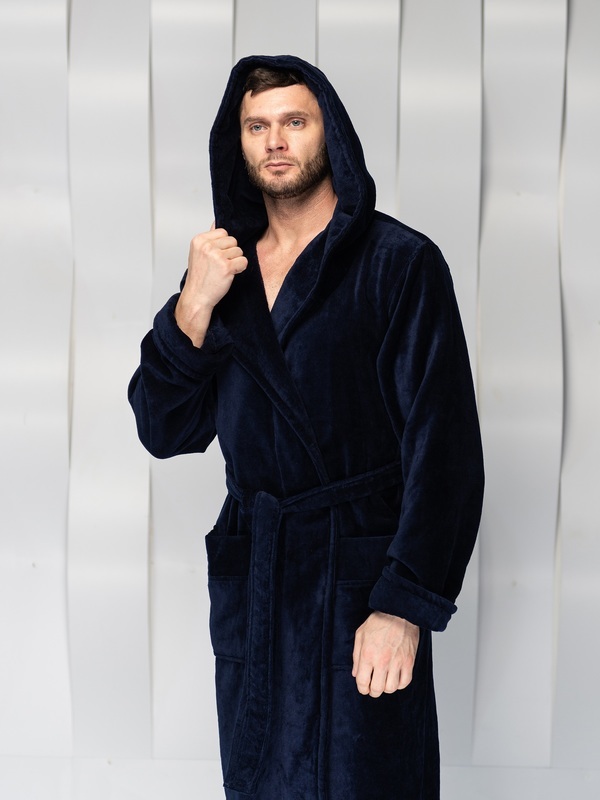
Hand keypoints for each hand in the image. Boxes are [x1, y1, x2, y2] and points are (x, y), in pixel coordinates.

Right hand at [175, 226, 247, 346]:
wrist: (197, 297)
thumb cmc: (199, 277)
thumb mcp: (198, 253)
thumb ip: (209, 239)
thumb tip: (216, 223)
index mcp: (199, 240)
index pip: (223, 232)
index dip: (223, 245)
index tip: (216, 256)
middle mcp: (207, 246)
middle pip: (233, 240)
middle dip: (230, 253)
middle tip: (220, 265)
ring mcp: (216, 256)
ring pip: (239, 251)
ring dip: (235, 261)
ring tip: (223, 271)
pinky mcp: (226, 267)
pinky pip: (244, 261)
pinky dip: (240, 268)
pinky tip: (230, 274)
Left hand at [352, 611, 419, 697]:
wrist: (399, 612)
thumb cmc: (378, 621)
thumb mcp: (360, 634)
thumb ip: (356, 656)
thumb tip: (356, 673)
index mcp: (367, 654)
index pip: (362, 682)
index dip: (361, 688)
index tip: (363, 688)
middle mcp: (382, 661)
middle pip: (377, 689)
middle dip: (373, 691)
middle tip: (373, 688)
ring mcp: (397, 662)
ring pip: (391, 688)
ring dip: (386, 688)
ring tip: (384, 681)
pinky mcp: (409, 661)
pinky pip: (405, 682)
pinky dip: (400, 684)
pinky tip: (396, 678)